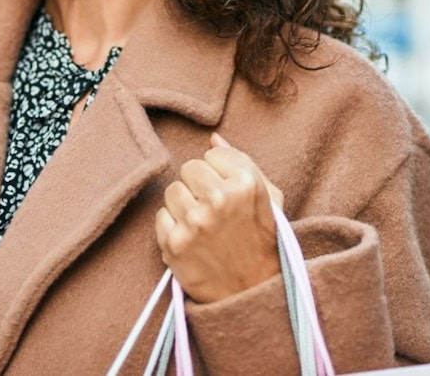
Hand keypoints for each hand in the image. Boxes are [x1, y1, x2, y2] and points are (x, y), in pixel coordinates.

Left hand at [155, 134, 284, 303]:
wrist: (252, 291)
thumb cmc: (262, 240)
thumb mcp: (268, 197)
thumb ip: (241, 161)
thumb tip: (212, 138)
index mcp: (246, 183)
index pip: (211, 155)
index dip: (219, 173)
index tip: (229, 192)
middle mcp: (220, 199)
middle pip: (188, 168)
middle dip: (198, 186)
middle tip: (213, 209)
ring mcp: (195, 222)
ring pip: (172, 190)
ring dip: (184, 205)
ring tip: (202, 224)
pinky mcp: (174, 243)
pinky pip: (161, 216)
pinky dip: (172, 227)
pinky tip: (191, 239)